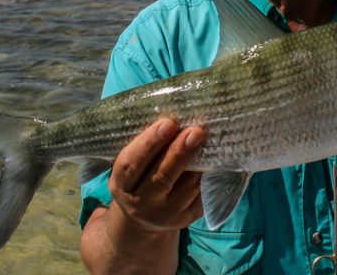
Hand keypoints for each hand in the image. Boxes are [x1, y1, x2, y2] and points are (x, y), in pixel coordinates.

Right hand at [108, 118, 206, 232]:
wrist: (142, 217)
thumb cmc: (137, 177)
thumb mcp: (130, 164)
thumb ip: (143, 146)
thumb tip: (172, 118)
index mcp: (122, 184)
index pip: (132, 163)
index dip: (150, 143)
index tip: (168, 123)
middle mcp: (141, 203)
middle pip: (162, 177)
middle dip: (180, 152)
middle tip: (196, 131)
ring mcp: (166, 215)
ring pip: (187, 186)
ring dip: (200, 162)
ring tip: (208, 139)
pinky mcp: (187, 219)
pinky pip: (201, 195)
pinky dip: (208, 176)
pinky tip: (214, 158)